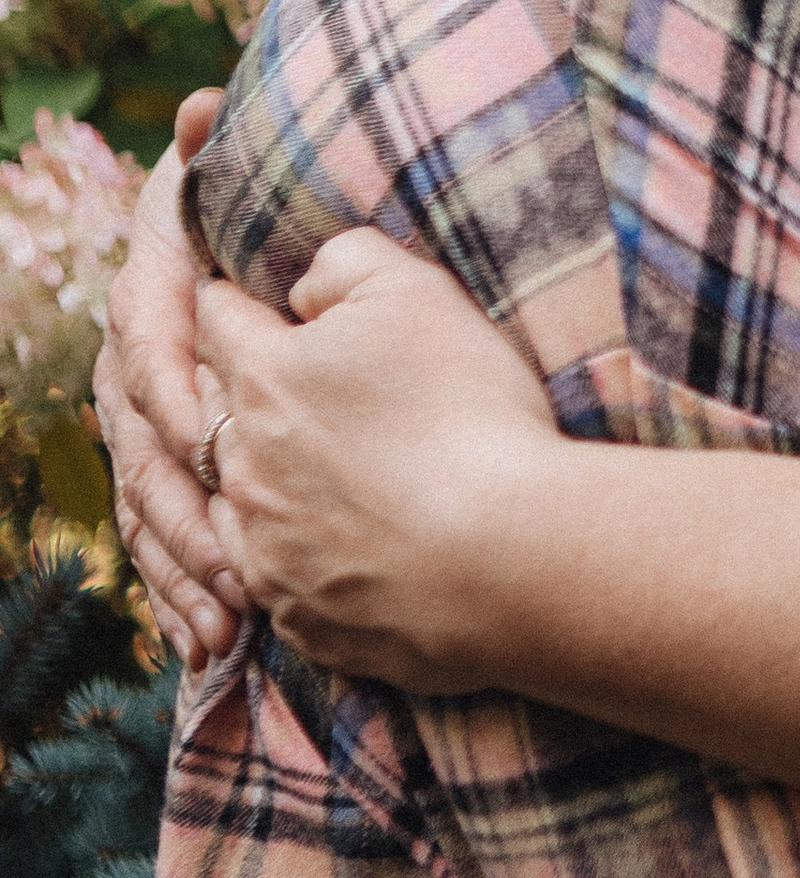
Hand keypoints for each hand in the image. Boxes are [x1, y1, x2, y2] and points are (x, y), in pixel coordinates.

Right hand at [97, 87, 238, 667]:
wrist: (243, 249)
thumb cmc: (248, 215)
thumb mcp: (233, 183)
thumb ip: (213, 151)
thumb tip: (200, 105)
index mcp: (149, 298)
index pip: (147, 343)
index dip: (169, 385)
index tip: (208, 426)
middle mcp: (134, 369)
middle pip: (144, 449)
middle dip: (184, 510)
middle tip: (232, 560)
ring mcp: (145, 430)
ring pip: (150, 508)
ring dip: (183, 569)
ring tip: (228, 624)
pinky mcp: (169, 475)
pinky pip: (162, 542)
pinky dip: (180, 594)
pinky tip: (208, 643)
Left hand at [196, 228, 560, 691]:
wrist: (512, 555)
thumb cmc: (470, 410)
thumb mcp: (418, 291)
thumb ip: (345, 261)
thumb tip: (302, 288)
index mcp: (263, 378)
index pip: (215, 319)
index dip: (239, 300)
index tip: (263, 301)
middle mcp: (242, 466)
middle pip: (210, 409)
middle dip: (239, 388)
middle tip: (292, 382)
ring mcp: (263, 549)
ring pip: (231, 498)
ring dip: (259, 477)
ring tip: (316, 470)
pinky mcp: (296, 617)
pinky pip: (269, 575)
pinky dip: (290, 552)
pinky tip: (339, 542)